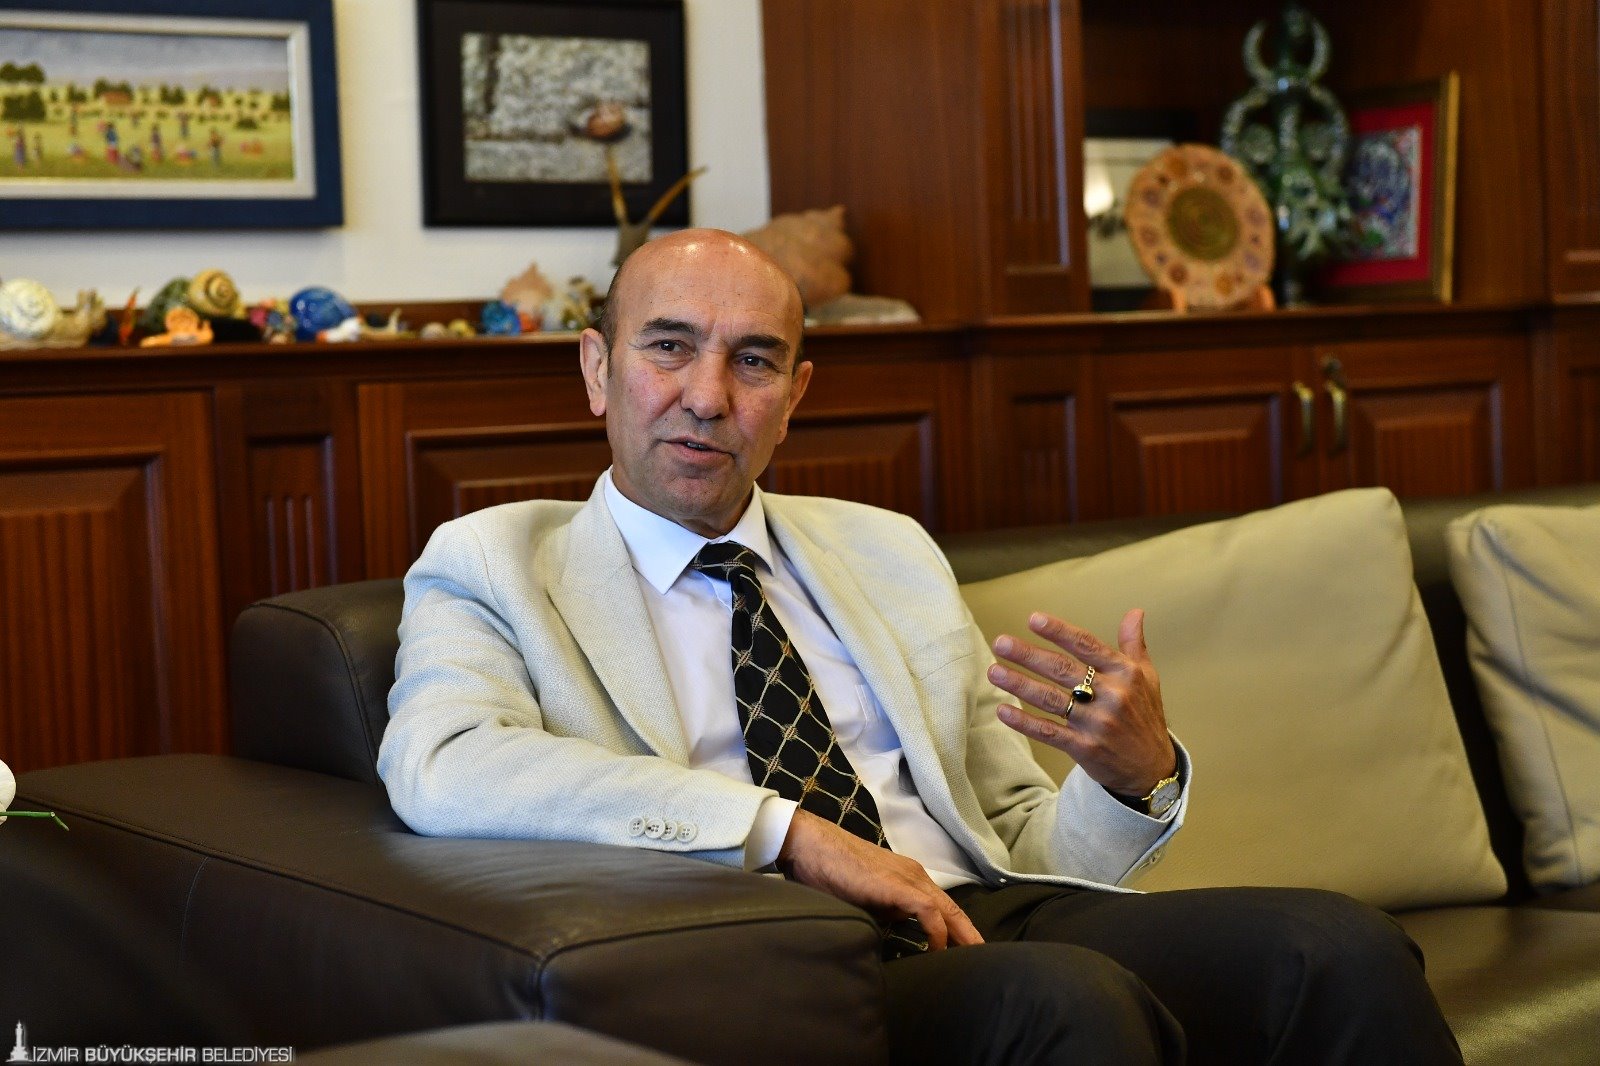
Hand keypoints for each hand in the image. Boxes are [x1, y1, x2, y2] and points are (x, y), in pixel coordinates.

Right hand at [777, 810, 983, 950]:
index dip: (956, 929)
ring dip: (961, 936)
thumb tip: (897, 931)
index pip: (941, 906)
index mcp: (907, 877)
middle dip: (969, 935)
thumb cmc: (829, 871)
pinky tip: (936, 950)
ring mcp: (908, 877)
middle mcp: (914, 875)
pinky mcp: (898, 884)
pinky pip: (929, 911)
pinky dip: (936, 932)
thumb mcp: (865, 898)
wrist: (810, 845)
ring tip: (971, 960)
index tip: (964, 952)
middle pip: (953, 908)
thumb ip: (885, 911)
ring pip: (947, 909)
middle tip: (983, 959)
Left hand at [988, 608, 1176, 797]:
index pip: (1086, 645)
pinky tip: (1003, 711)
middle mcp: (1111, 696)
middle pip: (1062, 670)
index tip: (1033, 619)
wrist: (1152, 769)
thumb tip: (1135, 612)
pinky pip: (1049, 732)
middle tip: (1001, 643)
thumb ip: (1134, 644)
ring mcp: (1096, 723)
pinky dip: (1025, 722)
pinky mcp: (1084, 748)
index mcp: (1125, 674)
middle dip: (1028, 655)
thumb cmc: (1145, 716)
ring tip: (995, 671)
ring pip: (1051, 699)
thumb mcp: (1147, 678)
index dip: (1059, 631)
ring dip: (1019, 684)